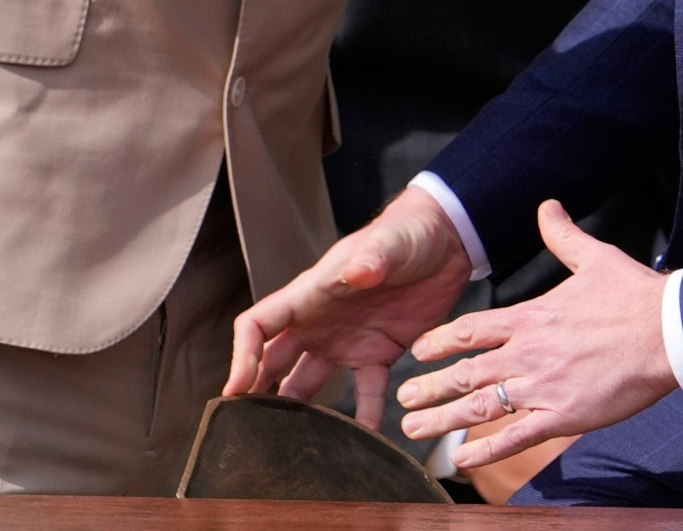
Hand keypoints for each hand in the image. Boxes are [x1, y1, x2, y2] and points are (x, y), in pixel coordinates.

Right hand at [224, 186, 474, 426]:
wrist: (447, 242)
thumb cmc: (407, 233)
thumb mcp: (388, 243)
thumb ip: (371, 259)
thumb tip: (355, 272)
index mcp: (309, 296)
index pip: (257, 326)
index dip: (241, 356)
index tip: (235, 391)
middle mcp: (319, 323)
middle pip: (274, 362)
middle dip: (258, 394)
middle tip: (247, 433)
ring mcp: (347, 342)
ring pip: (310, 383)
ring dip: (301, 413)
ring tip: (294, 448)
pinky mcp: (380, 354)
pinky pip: (366, 394)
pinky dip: (363, 420)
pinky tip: (364, 447)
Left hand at [396, 201, 677, 471]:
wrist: (668, 331)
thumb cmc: (634, 295)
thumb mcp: (594, 257)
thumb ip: (563, 236)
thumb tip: (548, 206)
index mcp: (531, 317)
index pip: (472, 330)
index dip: (441, 341)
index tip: (417, 351)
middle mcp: (528, 352)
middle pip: (466, 372)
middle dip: (430, 387)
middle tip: (403, 398)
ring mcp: (543, 386)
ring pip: (480, 406)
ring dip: (443, 419)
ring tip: (414, 430)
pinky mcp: (564, 415)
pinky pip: (516, 437)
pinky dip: (486, 450)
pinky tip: (464, 460)